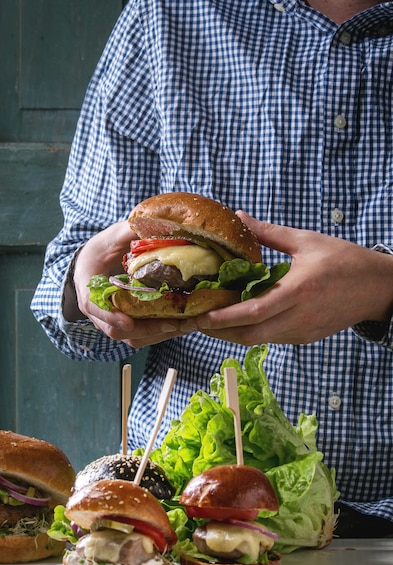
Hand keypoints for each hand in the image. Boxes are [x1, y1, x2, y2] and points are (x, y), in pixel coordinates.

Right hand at [68, 222, 180, 347]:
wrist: (92, 263)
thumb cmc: (101, 250)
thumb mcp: (112, 237)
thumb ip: (129, 232)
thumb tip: (155, 222)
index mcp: (89, 288)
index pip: (94, 306)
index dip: (110, 316)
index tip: (128, 322)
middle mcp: (98, 311)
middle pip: (117, 330)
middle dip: (146, 330)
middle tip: (173, 323)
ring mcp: (112, 320)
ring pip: (132, 337)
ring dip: (158, 334)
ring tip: (184, 325)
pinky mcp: (126, 324)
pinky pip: (142, 336)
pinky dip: (161, 333)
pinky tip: (182, 324)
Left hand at [180, 214, 392, 344]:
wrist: (377, 287)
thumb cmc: (344, 260)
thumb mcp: (306, 241)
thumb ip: (269, 232)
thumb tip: (239, 217)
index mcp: (298, 290)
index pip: (255, 312)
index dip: (225, 318)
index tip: (201, 316)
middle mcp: (299, 317)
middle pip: (251, 335)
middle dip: (220, 333)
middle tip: (196, 323)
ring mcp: (303, 331)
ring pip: (260, 341)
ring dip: (233, 335)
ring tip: (211, 324)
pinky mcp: (306, 337)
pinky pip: (272, 339)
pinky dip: (252, 334)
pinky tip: (239, 323)